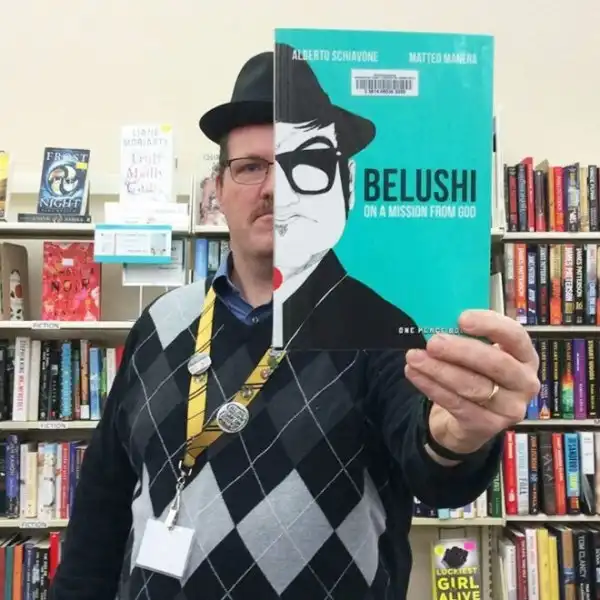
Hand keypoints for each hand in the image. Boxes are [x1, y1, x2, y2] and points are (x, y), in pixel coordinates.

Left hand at [405, 309, 539, 454]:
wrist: (470, 421)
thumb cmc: (475, 375)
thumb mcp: (477, 353)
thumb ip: (467, 336)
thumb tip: (437, 317)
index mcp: (525, 356)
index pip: (516, 336)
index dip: (491, 325)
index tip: (462, 319)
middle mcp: (525, 382)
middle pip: (496, 364)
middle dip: (460, 351)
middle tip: (433, 342)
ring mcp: (510, 408)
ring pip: (473, 386)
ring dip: (439, 370)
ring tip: (414, 357)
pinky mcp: (488, 426)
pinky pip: (457, 405)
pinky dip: (433, 388)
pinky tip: (415, 374)